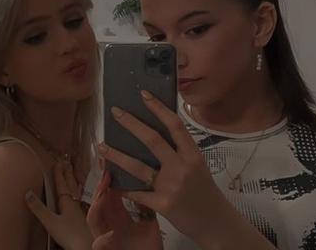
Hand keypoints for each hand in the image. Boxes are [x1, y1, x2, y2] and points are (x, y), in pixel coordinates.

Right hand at [25, 160, 91, 249]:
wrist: (86, 246)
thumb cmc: (69, 234)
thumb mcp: (51, 221)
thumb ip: (39, 208)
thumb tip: (27, 193)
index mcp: (67, 201)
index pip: (62, 184)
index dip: (59, 173)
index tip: (58, 163)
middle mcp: (74, 202)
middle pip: (71, 185)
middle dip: (67, 173)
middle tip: (66, 163)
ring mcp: (79, 209)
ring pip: (76, 191)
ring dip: (72, 181)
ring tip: (72, 174)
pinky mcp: (82, 217)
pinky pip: (78, 199)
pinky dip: (76, 192)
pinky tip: (77, 196)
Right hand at [87, 170, 162, 249]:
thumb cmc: (149, 247)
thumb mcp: (149, 223)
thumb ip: (144, 206)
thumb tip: (146, 184)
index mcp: (117, 217)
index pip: (109, 195)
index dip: (108, 181)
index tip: (111, 166)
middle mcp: (108, 225)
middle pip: (98, 203)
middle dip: (100, 187)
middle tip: (106, 172)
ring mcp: (105, 238)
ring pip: (93, 219)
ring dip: (97, 204)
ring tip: (104, 191)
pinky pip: (98, 245)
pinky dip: (102, 240)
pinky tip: (110, 233)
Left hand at [97, 90, 229, 244]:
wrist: (214, 221)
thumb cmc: (204, 188)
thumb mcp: (197, 164)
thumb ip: (180, 150)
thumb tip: (157, 130)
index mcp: (192, 154)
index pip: (174, 125)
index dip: (158, 108)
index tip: (143, 95)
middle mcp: (181, 167)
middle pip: (152, 140)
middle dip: (131, 123)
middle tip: (115, 112)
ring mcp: (171, 186)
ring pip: (137, 167)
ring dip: (116, 156)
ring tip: (100, 146)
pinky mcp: (162, 205)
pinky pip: (137, 193)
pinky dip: (124, 188)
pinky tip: (113, 182)